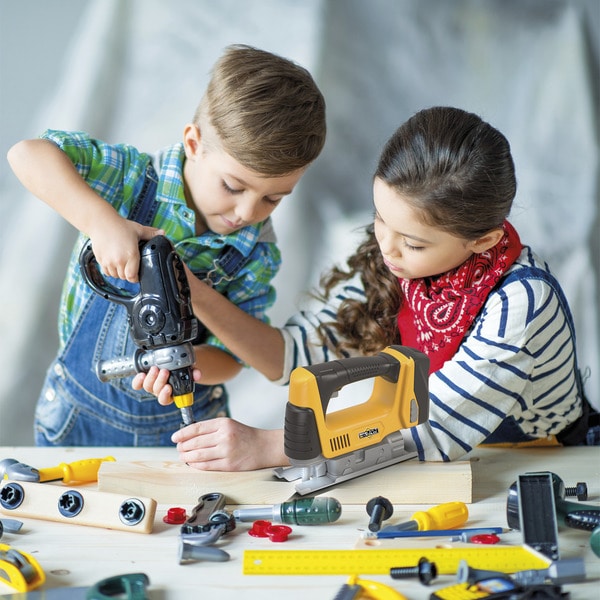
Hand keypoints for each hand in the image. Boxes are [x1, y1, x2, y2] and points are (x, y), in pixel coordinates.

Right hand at [89, 219, 163, 281]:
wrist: (101, 222)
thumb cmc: (119, 226)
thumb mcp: (138, 229)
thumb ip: (151, 234)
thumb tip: (163, 233)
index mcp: (131, 254)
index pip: (132, 277)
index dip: (136, 278)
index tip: (138, 276)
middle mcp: (119, 260)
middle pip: (124, 277)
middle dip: (128, 275)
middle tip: (131, 268)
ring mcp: (108, 261)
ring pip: (115, 275)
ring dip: (119, 273)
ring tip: (123, 265)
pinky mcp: (100, 260)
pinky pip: (106, 272)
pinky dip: (110, 270)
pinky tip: (114, 263)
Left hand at [132, 366, 201, 405]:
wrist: (172, 363)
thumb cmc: (181, 370)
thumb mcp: (189, 371)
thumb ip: (194, 373)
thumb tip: (198, 375)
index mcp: (170, 393)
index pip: (165, 400)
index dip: (165, 395)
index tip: (168, 387)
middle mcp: (160, 391)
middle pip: (156, 391)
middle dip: (159, 382)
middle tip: (165, 371)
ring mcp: (151, 385)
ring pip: (148, 386)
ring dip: (151, 377)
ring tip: (156, 368)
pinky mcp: (143, 379)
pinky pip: (137, 384)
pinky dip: (138, 380)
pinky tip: (142, 374)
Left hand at [172, 419, 288, 470]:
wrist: (264, 447)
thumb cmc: (246, 436)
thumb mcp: (229, 424)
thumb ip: (211, 428)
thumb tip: (189, 435)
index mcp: (223, 423)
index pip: (196, 428)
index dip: (182, 433)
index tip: (174, 437)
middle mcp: (224, 436)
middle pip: (195, 442)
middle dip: (183, 447)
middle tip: (178, 448)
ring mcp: (226, 451)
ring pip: (198, 455)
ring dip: (187, 457)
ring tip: (183, 457)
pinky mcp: (228, 465)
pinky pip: (206, 466)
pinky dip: (196, 465)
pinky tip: (193, 464)